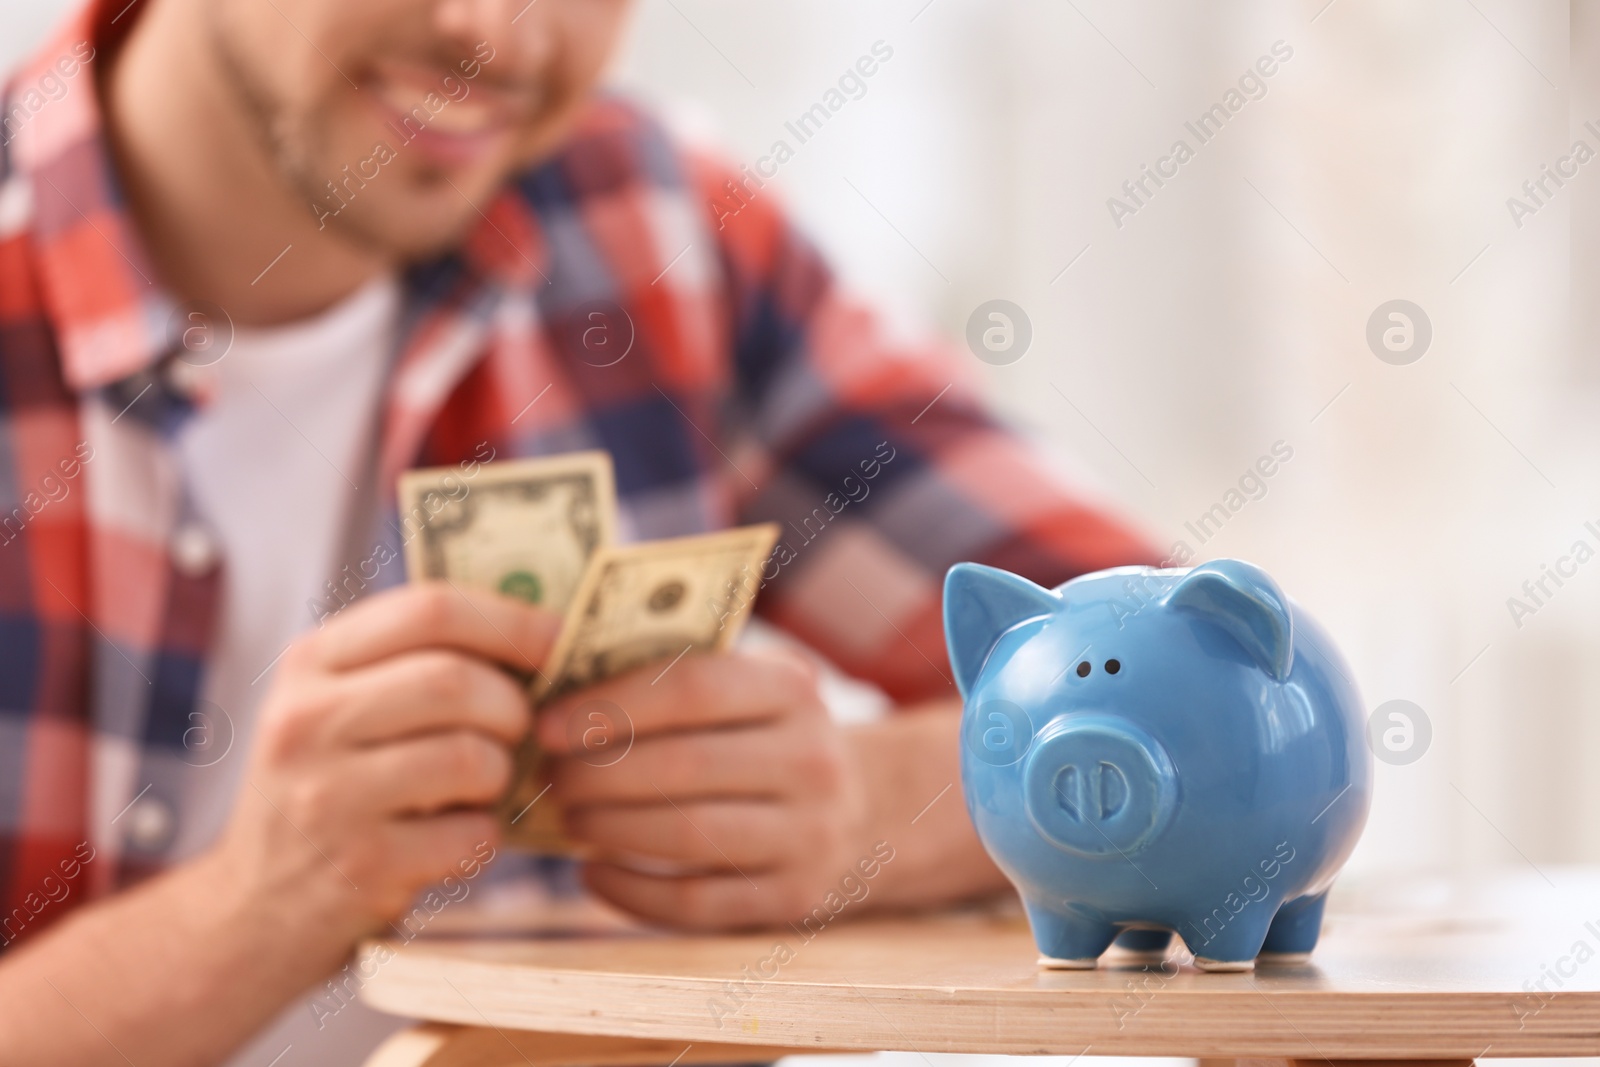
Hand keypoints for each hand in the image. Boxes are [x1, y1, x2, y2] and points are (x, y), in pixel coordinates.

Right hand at [211, 582, 559, 939]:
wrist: (254, 909)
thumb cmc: (328, 791)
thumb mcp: (337, 710)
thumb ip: (412, 663)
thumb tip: (540, 632)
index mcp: (311, 663)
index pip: (429, 609)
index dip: (510, 620)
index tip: (557, 638)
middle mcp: (307, 721)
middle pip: (454, 681)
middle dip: (511, 705)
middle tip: (516, 729)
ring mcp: (327, 796)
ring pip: (469, 756)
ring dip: (500, 774)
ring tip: (479, 787)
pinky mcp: (359, 867)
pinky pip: (470, 835)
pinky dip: (483, 837)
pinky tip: (455, 839)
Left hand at [537, 648, 871, 929]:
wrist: (863, 807)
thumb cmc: (768, 738)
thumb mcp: (751, 690)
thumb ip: (677, 680)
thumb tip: (559, 698)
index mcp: (793, 689)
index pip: (690, 688)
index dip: (610, 706)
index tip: (547, 726)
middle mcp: (812, 759)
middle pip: (682, 766)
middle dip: (597, 775)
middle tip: (549, 778)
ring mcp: (811, 833)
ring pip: (687, 835)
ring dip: (609, 828)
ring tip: (568, 818)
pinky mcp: (797, 896)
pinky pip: (695, 902)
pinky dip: (630, 891)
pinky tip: (592, 872)